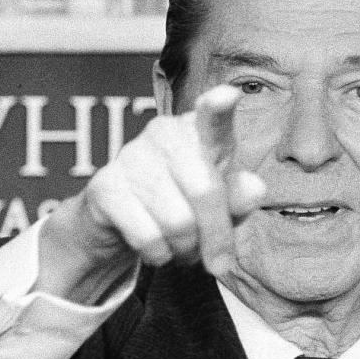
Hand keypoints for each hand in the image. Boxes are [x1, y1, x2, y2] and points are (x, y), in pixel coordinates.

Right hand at [36, 86, 266, 302]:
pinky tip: (156, 247)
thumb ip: (240, 197)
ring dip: (186, 250)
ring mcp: (131, 156)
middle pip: (205, 192)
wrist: (122, 221)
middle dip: (217, 238)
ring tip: (182, 248)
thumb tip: (254, 187)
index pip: (213, 117)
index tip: (227, 96)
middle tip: (218, 261)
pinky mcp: (105, 187)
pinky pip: (148, 238)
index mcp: (200, 131)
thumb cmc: (185, 204)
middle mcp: (164, 133)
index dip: (219, 108)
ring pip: (178, 223)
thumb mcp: (221, 204)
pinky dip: (159, 256)